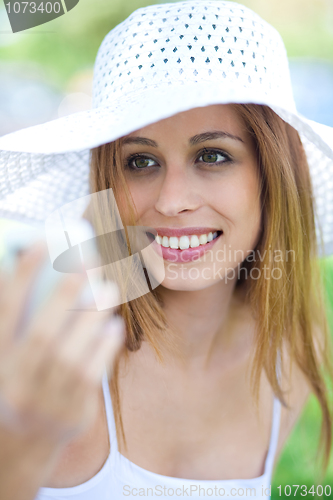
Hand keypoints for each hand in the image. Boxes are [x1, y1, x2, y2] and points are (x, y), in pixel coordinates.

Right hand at [0, 242, 123, 446]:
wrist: (25, 441)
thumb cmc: (24, 380)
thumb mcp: (13, 353)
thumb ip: (23, 319)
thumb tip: (39, 271)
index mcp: (1, 356)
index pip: (7, 309)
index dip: (22, 275)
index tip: (42, 242)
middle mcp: (17, 378)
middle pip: (42, 333)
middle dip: (65, 294)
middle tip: (88, 261)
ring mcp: (43, 399)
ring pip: (69, 354)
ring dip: (91, 317)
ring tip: (109, 288)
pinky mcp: (71, 412)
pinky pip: (90, 376)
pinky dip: (103, 348)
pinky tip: (114, 325)